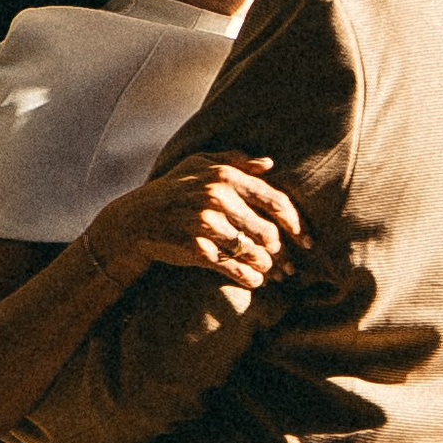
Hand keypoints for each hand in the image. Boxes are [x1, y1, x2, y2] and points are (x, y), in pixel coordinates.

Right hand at [84, 152, 308, 294]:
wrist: (135, 220)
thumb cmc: (171, 191)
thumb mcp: (197, 165)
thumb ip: (234, 161)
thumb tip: (269, 164)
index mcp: (225, 176)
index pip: (276, 201)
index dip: (297, 224)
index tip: (307, 241)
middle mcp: (217, 197)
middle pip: (267, 232)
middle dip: (280, 252)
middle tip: (287, 265)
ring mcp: (206, 224)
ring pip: (252, 252)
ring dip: (265, 267)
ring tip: (269, 272)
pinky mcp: (196, 249)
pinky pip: (233, 268)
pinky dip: (248, 277)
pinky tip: (254, 281)